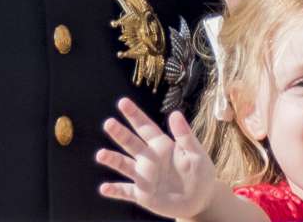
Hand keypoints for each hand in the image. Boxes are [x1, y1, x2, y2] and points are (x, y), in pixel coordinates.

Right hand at [97, 97, 220, 218]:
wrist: (201, 200)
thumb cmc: (201, 173)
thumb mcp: (196, 153)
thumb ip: (185, 135)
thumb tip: (175, 113)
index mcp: (162, 145)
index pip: (145, 126)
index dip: (134, 114)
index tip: (123, 102)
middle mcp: (149, 158)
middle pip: (131, 143)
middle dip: (120, 133)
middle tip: (109, 123)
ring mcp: (144, 176)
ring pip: (124, 165)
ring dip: (113, 160)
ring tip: (101, 155)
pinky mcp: (143, 195)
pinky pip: (126, 192)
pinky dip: (115, 190)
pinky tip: (104, 188)